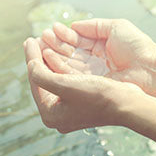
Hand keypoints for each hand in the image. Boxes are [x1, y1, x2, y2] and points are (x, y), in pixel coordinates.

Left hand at [23, 37, 145, 132]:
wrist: (126, 104)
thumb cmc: (98, 96)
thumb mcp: (65, 85)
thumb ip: (40, 75)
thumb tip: (30, 64)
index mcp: (50, 115)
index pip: (35, 82)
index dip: (31, 59)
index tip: (29, 39)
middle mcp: (58, 116)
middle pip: (43, 82)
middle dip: (39, 60)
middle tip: (34, 40)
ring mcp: (69, 111)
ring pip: (54, 81)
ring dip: (49, 62)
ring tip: (44, 43)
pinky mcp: (80, 104)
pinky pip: (65, 83)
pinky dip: (61, 68)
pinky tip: (59, 55)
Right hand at [37, 19, 155, 92]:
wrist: (150, 71)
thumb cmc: (137, 48)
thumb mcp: (115, 27)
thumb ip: (93, 26)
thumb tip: (73, 25)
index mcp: (100, 47)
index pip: (77, 41)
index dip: (63, 36)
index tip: (49, 30)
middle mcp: (94, 62)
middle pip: (70, 54)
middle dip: (54, 46)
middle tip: (39, 39)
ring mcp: (92, 75)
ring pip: (68, 65)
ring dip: (53, 56)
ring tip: (40, 47)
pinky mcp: (91, 86)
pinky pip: (71, 76)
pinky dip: (59, 68)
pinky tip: (48, 58)